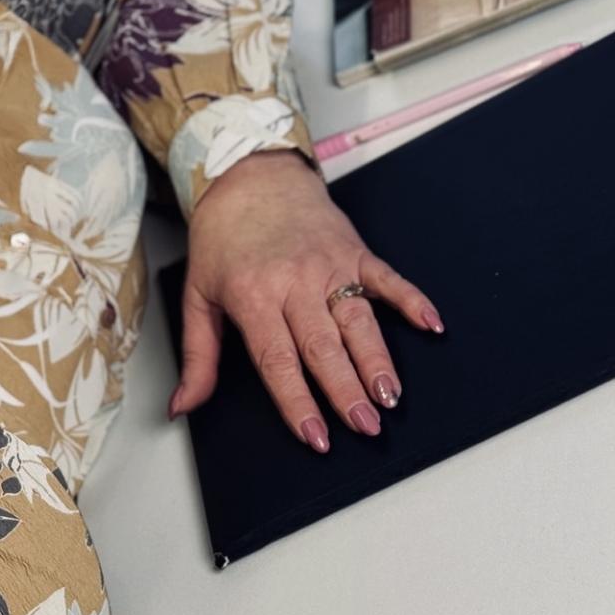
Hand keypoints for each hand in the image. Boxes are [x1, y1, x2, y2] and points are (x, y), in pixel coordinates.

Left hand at [170, 150, 443, 452]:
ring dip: (378, 361)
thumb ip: (197, 357)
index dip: (298, 401)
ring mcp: (329, 266)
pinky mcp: (355, 252)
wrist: (248, 177)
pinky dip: (412, 300)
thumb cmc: (221, 239)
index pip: (279, 360)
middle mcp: (294, 283)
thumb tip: (183, 406)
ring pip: (358, 321)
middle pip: (324, 347)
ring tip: (391, 396)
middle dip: (347, 391)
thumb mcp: (197, 296)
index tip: (316, 436)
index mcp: (253, 297)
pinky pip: (388, 279)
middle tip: (366, 427)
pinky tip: (432, 324)